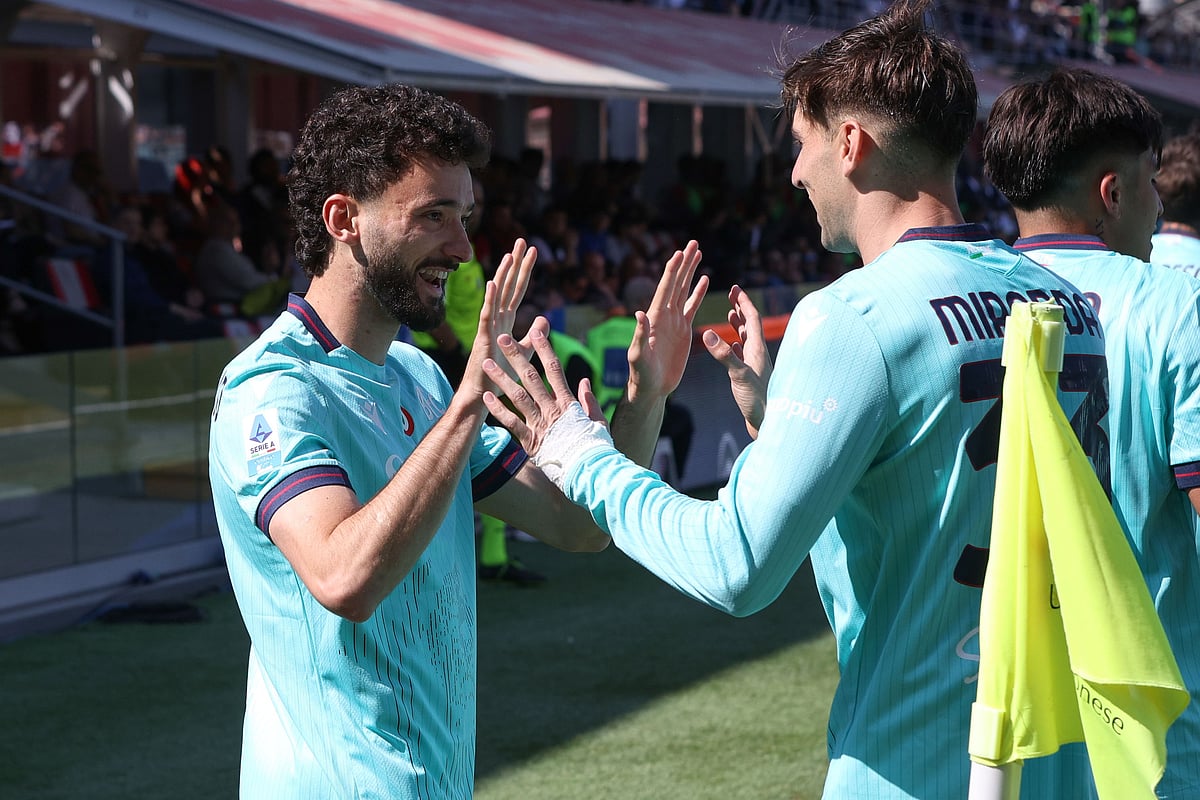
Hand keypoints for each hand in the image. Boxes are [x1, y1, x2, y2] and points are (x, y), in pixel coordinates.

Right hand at [463, 238, 535, 397]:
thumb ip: (534, 334)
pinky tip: (493, 283)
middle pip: (508, 286)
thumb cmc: (500, 374)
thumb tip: (544, 316)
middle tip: (522, 241)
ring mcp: (489, 327)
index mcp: (506, 320)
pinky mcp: (484, 338)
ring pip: (497, 295)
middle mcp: (496, 319)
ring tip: (510, 255)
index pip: (518, 290)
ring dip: (503, 274)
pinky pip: (486, 315)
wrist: (484, 394)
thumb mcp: (525, 350)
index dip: (525, 270)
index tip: (533, 251)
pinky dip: (489, 299)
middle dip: (515, 264)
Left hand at [482, 327, 604, 458]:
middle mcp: (552, 409)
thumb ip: (589, 400)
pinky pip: (511, 423)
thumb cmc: (597, 448)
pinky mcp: (531, 442)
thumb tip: (584, 382)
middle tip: (502, 338)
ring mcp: (540, 425)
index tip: (536, 332)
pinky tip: (486, 397)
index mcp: (568, 403)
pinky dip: (498, 410)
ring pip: (517, 396)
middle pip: (531, 377)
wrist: (591, 472)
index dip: (544, 348)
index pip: (554, 369)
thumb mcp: (598, 421)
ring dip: (501, 378)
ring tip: (487, 363)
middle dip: (516, 356)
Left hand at [626, 240, 709, 403]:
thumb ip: (639, 335)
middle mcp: (664, 315)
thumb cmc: (641, 374)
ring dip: (691, 272)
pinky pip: (692, 306)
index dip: (672, 270)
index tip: (680, 252)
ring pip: (684, 290)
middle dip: (685, 263)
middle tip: (693, 244)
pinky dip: (698, 292)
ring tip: (698, 253)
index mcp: (655, 318)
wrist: (651, 387)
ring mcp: (674, 321)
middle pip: (676, 283)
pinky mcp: (683, 330)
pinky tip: (705, 279)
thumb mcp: (638, 355)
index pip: (665, 289)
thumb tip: (640, 313)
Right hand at [701, 285, 771, 436]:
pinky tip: (733, 345)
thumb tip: (708, 333)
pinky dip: (736, 344)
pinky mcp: (750, 377)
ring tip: (730, 314)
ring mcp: (755, 365)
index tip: (734, 288)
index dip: (743, 302)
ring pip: (747, 339)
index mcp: (758, 349)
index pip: (752, 318)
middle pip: (750, 325)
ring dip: (738, 325)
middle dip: (740, 309)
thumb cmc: (758, 401)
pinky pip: (743, 354)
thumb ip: (724, 355)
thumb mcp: (738, 375)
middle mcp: (758, 354)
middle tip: (731, 295)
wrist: (767, 423)